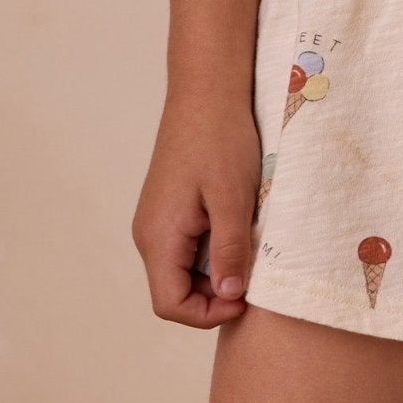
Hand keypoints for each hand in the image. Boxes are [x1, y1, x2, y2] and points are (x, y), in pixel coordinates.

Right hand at [130, 89, 263, 327]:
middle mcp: (149, 233)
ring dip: (216, 268)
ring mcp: (157, 219)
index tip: (246, 296)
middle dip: (215, 293)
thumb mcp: (232, 197)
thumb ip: (229, 250)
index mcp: (158, 236)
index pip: (170, 305)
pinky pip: (186, 245)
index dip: (208, 313)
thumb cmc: (220, 137)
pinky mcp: (168, 206)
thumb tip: (231, 296)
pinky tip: (238, 225)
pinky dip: (212, 247)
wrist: (206, 89)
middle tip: (253, 272)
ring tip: (248, 244)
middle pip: (175, 290)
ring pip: (183, 268)